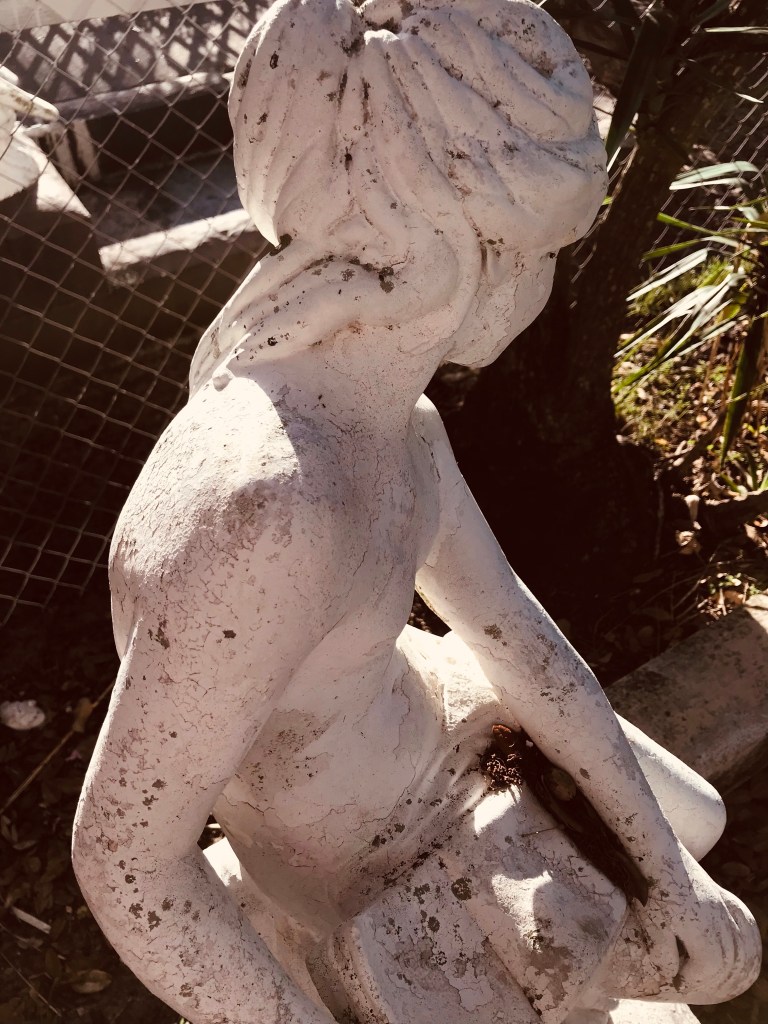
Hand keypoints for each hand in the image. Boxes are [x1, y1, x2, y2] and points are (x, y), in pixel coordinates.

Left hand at [623, 847, 759, 1002]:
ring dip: (725, 959)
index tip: (677, 981)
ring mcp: (721, 905)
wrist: (656, 851)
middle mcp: (718, 920)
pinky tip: (725, 943)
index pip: (709, 968)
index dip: (692, 979)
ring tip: (702, 964)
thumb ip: (665, 955)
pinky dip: (739, 937)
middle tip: (687, 976)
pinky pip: (741, 921)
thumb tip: (674, 975)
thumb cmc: (650, 890)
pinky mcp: (719, 894)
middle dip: (708, 974)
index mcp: (702, 931)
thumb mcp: (652, 927)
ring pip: (738, 942)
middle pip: (727, 959)